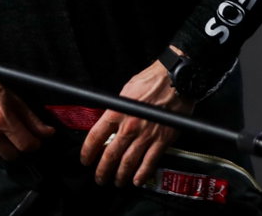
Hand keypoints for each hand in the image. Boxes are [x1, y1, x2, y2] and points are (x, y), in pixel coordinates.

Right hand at [0, 68, 54, 162]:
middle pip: (14, 155)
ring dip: (3, 149)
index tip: (35, 140)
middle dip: (19, 147)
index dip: (35, 143)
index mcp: (1, 117)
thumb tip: (47, 132)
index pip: (26, 144)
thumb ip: (31, 118)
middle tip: (16, 134)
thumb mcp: (12, 97)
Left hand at [78, 55, 192, 187]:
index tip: (86, 159)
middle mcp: (130, 126)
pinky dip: (142, 174)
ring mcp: (146, 135)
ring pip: (128, 162)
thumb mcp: (127, 89)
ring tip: (117, 181)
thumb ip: (117, 108)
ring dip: (120, 175)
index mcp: (118, 112)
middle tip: (99, 178)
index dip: (88, 151)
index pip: (96, 136)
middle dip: (102, 170)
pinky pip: (150, 162)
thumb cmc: (152, 80)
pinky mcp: (162, 140)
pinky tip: (137, 180)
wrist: (176, 80)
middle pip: (111, 154)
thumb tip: (109, 119)